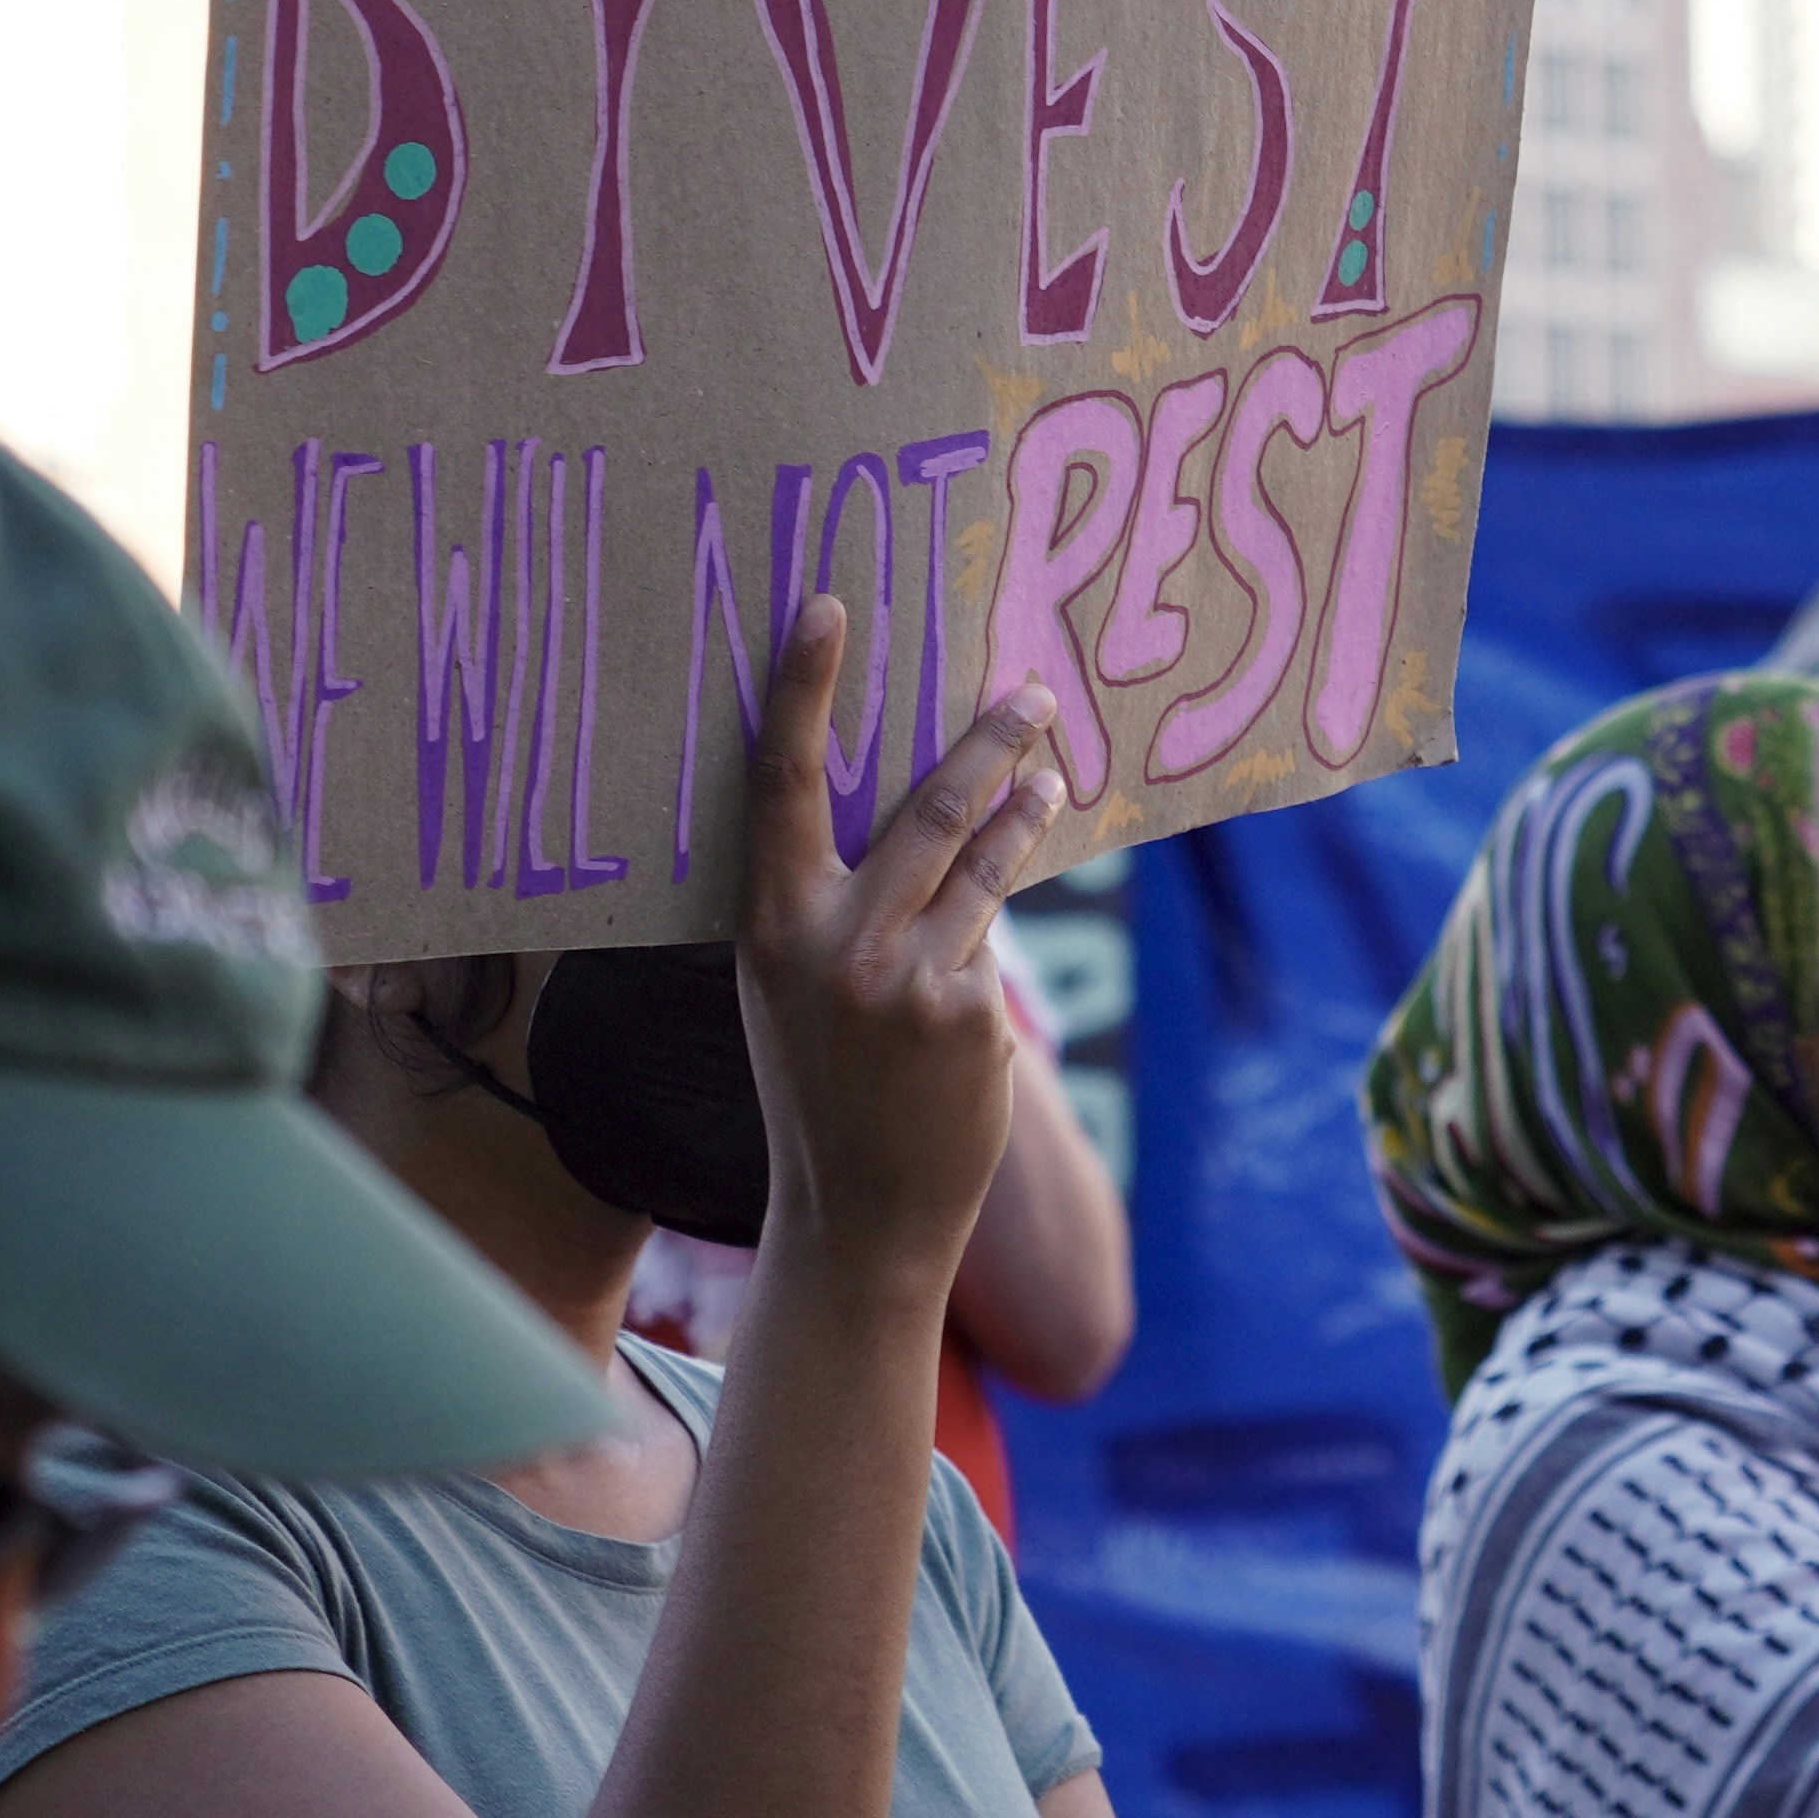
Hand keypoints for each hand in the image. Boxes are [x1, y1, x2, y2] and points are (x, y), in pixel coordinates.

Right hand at [736, 594, 1068, 1285]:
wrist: (860, 1212)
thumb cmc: (819, 1082)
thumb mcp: (788, 987)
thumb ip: (825, 902)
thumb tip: (896, 804)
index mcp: (770, 925)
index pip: (779, 782)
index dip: (801, 688)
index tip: (826, 605)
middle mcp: (836, 943)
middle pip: (924, 805)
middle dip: (987, 738)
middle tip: (1029, 690)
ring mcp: (909, 979)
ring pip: (984, 860)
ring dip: (1024, 806)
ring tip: (1049, 773)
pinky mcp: (973, 1013)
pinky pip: (995, 939)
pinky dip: (997, 929)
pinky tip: (988, 954)